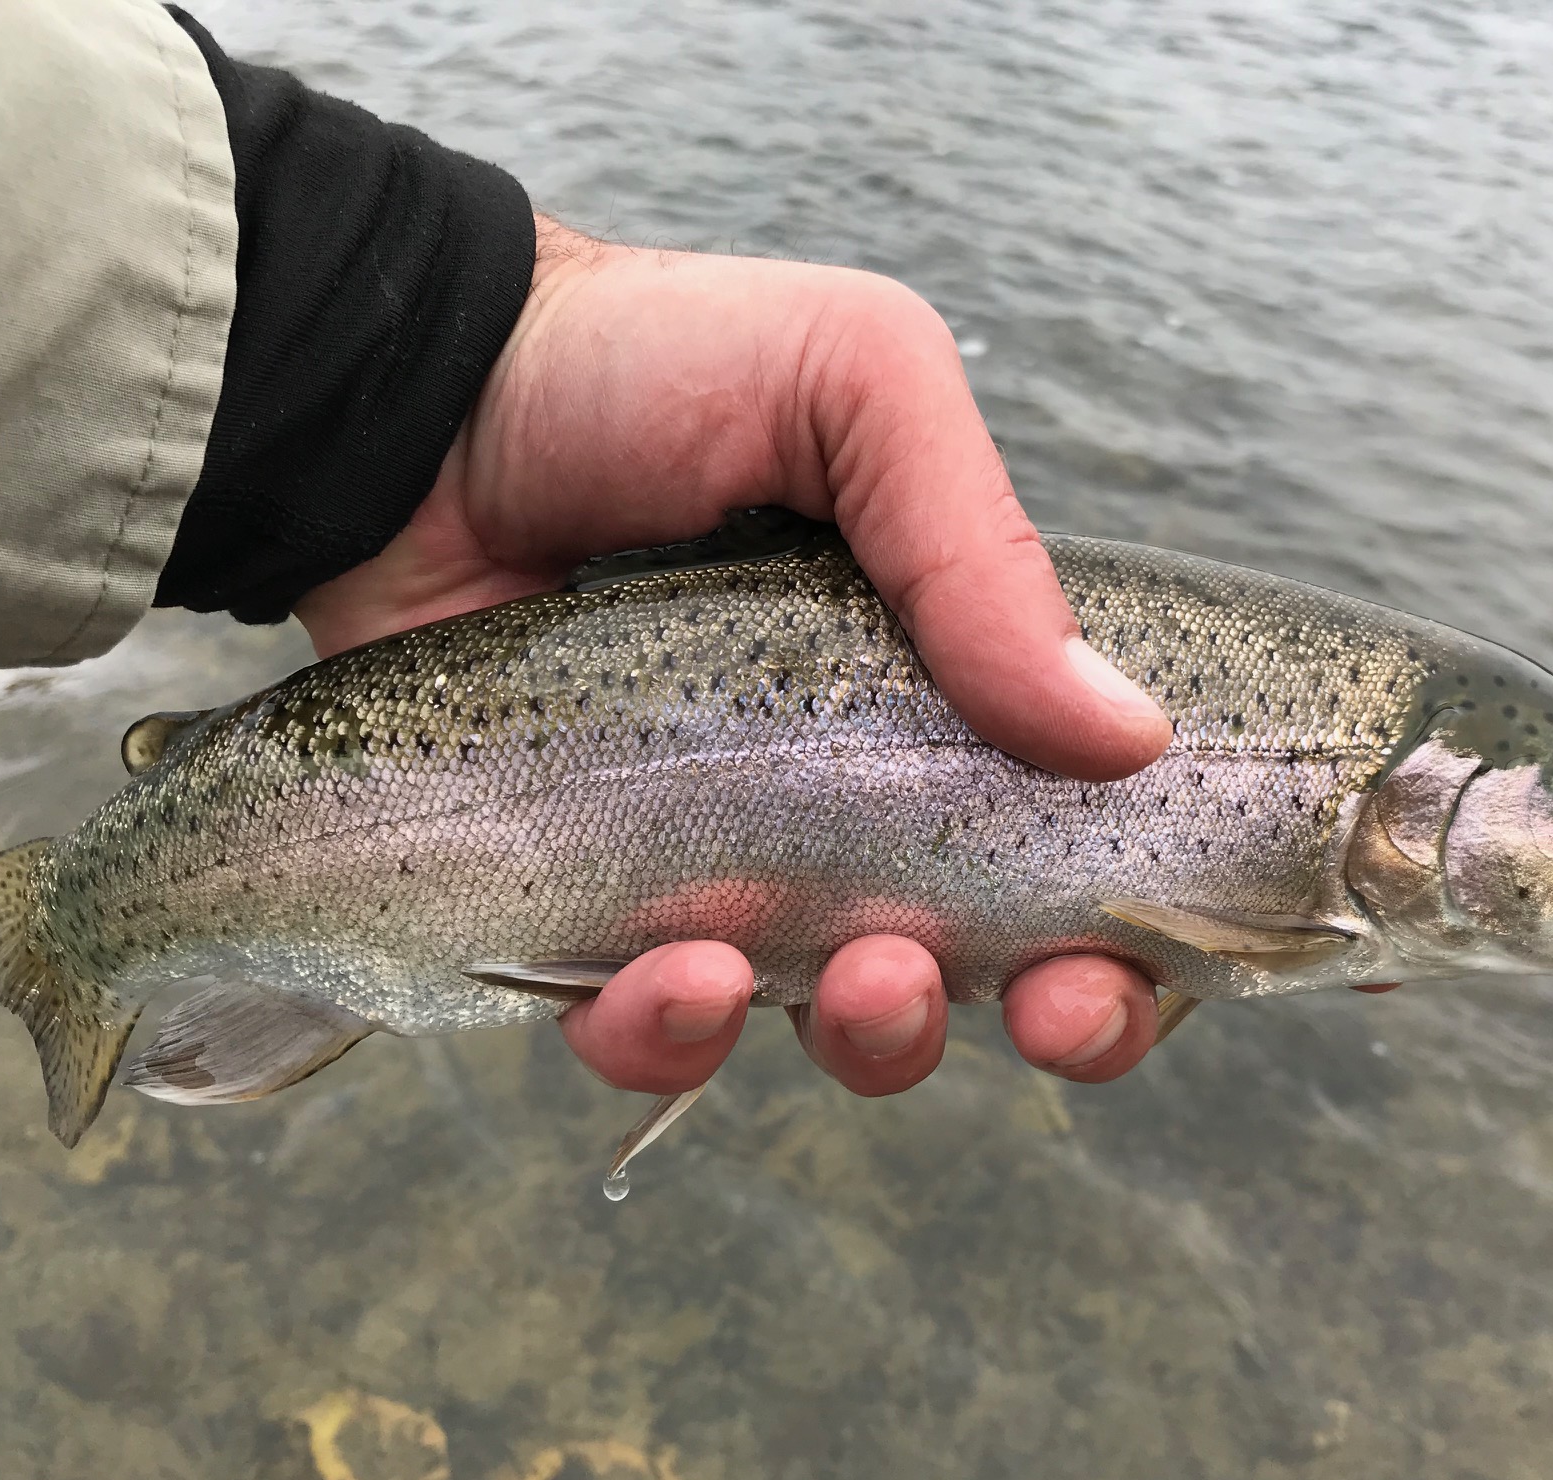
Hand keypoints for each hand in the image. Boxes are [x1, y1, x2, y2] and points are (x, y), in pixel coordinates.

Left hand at [296, 217, 1175, 1097]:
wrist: (423, 397)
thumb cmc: (652, 367)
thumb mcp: (857, 386)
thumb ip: (985, 554)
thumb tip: (1129, 738)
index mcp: (939, 684)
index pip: (1067, 840)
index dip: (1118, 938)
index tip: (1122, 969)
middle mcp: (846, 791)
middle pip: (980, 961)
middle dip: (1032, 1016)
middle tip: (1035, 1000)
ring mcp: (714, 856)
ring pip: (821, 1020)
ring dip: (871, 1038)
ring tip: (861, 980)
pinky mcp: (580, 897)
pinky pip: (638, 1023)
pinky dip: (671, 1037)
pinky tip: (680, 981)